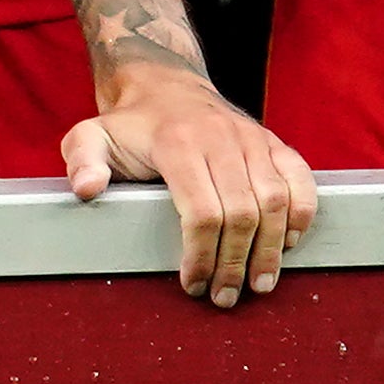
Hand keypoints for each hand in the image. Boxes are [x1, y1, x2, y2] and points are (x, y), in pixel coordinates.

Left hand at [71, 67, 317, 308]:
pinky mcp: (274, 142)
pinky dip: (301, 214)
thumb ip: (82, 159)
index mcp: (177, 143)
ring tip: (259, 284)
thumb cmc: (130, 126)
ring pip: (275, 202)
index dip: (202, 255)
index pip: (201, 212)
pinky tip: (288, 244)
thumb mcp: (91, 136)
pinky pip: (301, 181)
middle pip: (241, 214)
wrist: (165, 87)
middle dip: (235, 264)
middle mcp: (221, 138)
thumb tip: (86, 189)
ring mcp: (252, 139)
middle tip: (225, 297)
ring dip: (271, 251)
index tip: (193, 284)